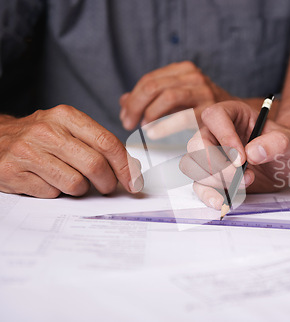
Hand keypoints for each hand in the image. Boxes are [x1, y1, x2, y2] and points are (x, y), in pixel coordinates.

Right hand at [0, 105, 142, 197]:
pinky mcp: (13, 173)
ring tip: (70, 180)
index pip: (107, 142)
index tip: (135, 182)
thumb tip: (131, 167)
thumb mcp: (68, 129)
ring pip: (75, 183)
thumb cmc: (41, 138)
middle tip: (107, 187)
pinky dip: (56, 193)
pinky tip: (47, 181)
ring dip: (80, 189)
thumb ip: (98, 143)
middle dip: (108, 182)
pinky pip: (51, 193)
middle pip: (95, 165)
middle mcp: (46, 131)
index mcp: (66, 116)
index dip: (125, 166)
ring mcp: (28, 152)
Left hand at [120, 61, 232, 129]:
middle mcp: (194, 77)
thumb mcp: (177, 97)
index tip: (125, 118)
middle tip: (128, 124)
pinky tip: (156, 134)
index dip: (133, 99)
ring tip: (143, 128)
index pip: (149, 80)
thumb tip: (123, 102)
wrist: (235, 118)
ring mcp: (204, 92)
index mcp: (184, 70)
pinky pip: (183, 117)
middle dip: (136, 106)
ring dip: (150, 114)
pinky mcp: (211, 110)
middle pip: (154, 86)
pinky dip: (165, 126)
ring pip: (168, 97)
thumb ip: (150, 98)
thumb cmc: (202, 109)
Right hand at [179, 101, 289, 208]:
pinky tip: (223, 202)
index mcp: (232, 114)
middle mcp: (217, 133)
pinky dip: (209, 196)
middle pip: (197, 143)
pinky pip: (201, 186)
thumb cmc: (286, 145)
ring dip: (217, 181)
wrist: (287, 164)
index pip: (214, 116)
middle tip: (239, 175)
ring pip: (195, 166)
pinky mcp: (213, 177)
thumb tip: (253, 152)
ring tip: (245, 184)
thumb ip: (276, 143)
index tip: (241, 157)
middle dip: (216, 164)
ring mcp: (212, 155)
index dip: (224, 135)